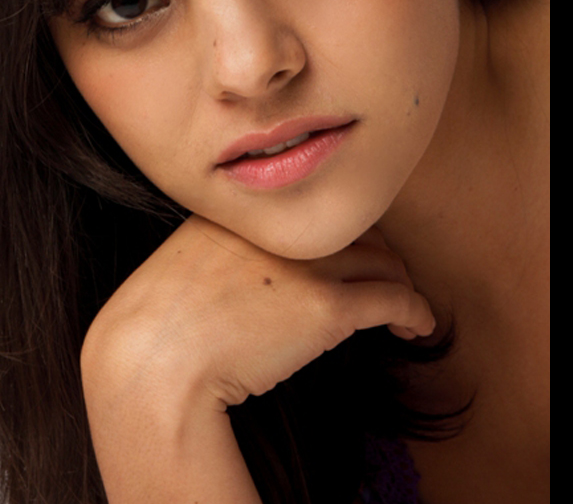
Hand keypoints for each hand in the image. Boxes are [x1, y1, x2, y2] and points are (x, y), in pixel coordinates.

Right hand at [80, 214, 434, 411]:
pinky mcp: (327, 307)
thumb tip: (245, 270)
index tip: (350, 253)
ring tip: (405, 307)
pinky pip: (392, 299)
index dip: (340, 232)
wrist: (155, 361)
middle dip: (378, 254)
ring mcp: (306, 263)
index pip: (313, 210)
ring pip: (382, 261)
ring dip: (401, 283)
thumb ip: (219, 249)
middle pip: (355, 229)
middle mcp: (281, 228)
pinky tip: (418, 326)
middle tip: (388, 278)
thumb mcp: (184, 263)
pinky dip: (415, 310)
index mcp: (247, 214)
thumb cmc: (158, 326)